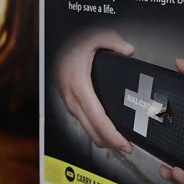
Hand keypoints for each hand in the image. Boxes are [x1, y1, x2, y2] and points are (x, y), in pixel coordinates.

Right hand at [56, 30, 134, 152]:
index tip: (126, 145)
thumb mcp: (94, 36)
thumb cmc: (72, 43)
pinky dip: (97, 130)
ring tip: (122, 141)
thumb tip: (129, 51)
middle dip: (112, 143)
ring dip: (104, 138)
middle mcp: (72, 99)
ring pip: (87, 130)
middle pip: (93, 131)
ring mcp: (70, 104)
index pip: (98, 119)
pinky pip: (84, 123)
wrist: (54, 47)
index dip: (113, 136)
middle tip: (129, 147)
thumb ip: (113, 40)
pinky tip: (108, 130)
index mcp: (79, 86)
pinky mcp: (71, 104)